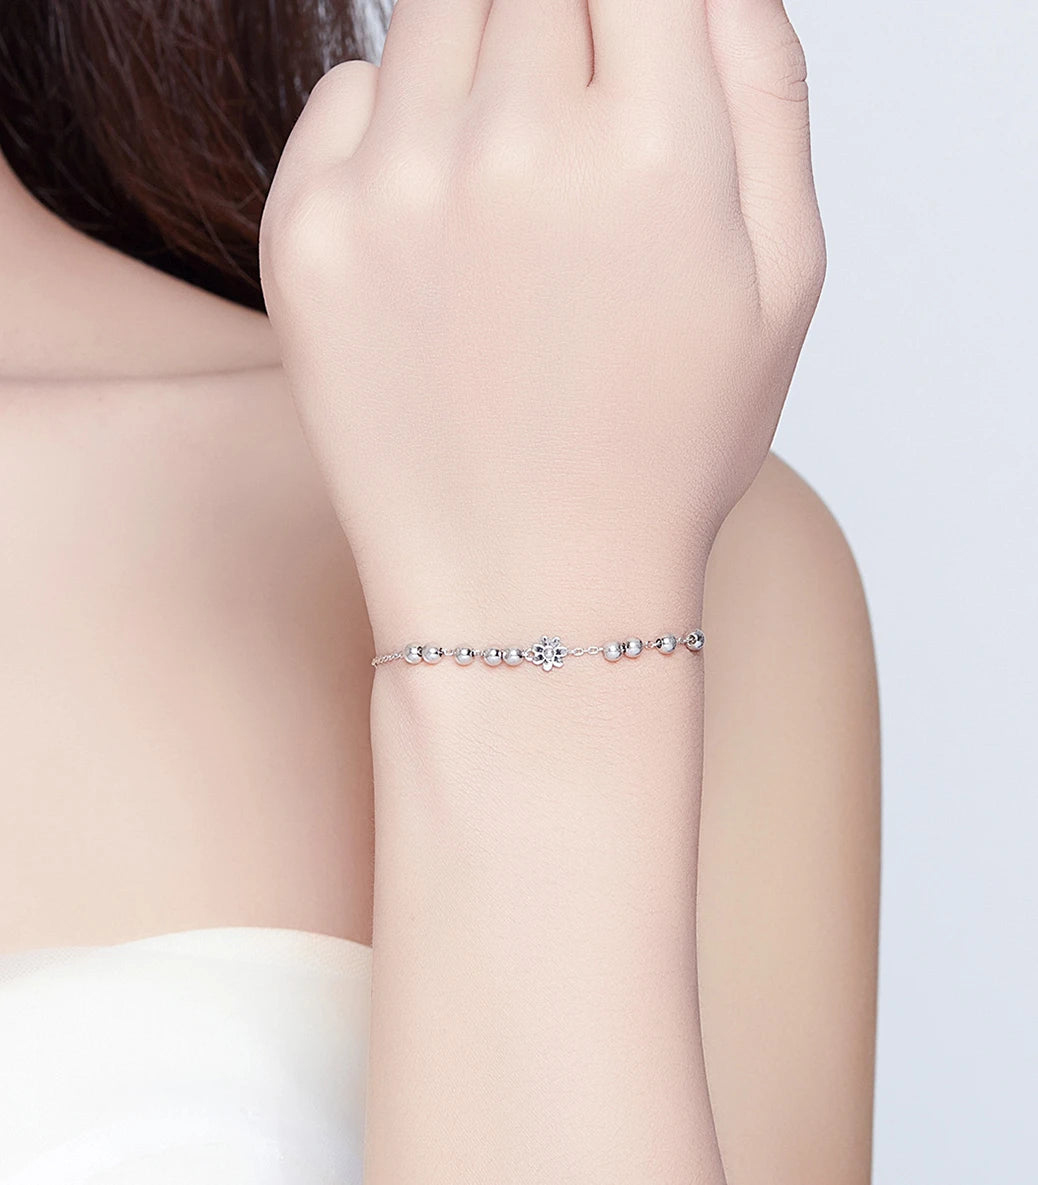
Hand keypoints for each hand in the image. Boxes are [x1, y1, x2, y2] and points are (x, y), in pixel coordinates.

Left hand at [260, 0, 824, 637]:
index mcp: (655, 148)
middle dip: (563, 24)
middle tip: (576, 127)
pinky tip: (440, 230)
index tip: (630, 48)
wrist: (528, 586)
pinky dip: (396, 126)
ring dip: (481, 64)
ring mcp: (392, 190)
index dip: (637, 5)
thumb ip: (767, 84)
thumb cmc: (665, 448)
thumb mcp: (784, 278)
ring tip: (512, 183)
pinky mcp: (306, 235)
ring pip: (434, 16)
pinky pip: (347, 94)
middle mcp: (511, 147)